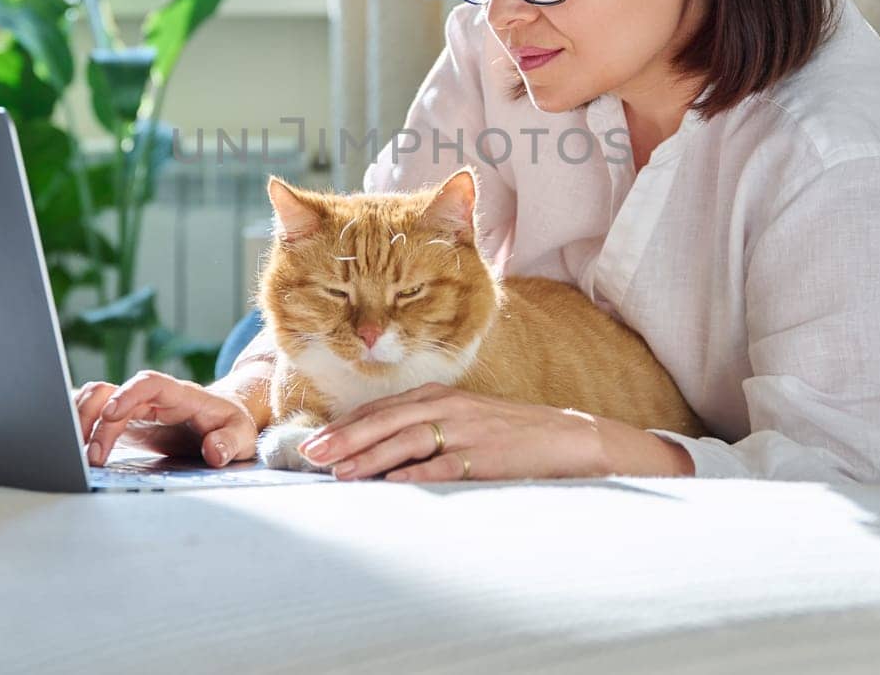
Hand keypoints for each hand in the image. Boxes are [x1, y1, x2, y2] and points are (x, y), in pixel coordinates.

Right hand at [75, 371, 258, 467]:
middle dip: (96, 421)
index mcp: (180, 394)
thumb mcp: (241, 436)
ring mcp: (135, 408)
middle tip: (93, 457)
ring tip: (80, 455)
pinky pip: (95, 413)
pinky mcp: (125, 422)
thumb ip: (229, 442)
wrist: (223, 422)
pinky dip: (80, 426)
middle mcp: (152, 397)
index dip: (127, 394)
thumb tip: (213, 452)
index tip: (111, 415)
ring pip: (97, 398)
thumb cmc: (231, 426)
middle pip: (112, 392)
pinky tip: (75, 448)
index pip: (149, 382)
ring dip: (82, 421)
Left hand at [295, 382, 614, 481]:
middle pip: (385, 420)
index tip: (311, 442)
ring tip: (340, 473)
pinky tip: (393, 484)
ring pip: (408, 439)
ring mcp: (467, 429)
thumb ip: (424, 431)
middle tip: (310, 455)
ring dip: (371, 456)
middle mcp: (447, 406)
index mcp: (438, 396)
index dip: (344, 426)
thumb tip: (378, 456)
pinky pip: (446, 464)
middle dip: (344, 438)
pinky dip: (418, 473)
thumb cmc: (510, 435)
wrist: (569, 439)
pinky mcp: (487, 454)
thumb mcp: (463, 422)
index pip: (380, 410)